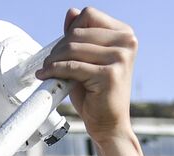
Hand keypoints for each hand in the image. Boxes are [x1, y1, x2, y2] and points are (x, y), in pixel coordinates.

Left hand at [35, 8, 150, 155]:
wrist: (108, 125)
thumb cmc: (97, 93)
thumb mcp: (87, 59)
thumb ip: (81, 36)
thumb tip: (71, 12)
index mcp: (124, 34)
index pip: (89, 15)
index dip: (70, 30)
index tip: (60, 48)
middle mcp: (127, 42)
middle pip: (78, 31)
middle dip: (58, 47)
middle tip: (48, 63)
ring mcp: (120, 57)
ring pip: (73, 48)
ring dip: (54, 60)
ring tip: (46, 71)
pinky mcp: (110, 74)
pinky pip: (72, 67)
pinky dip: (55, 71)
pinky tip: (47, 76)